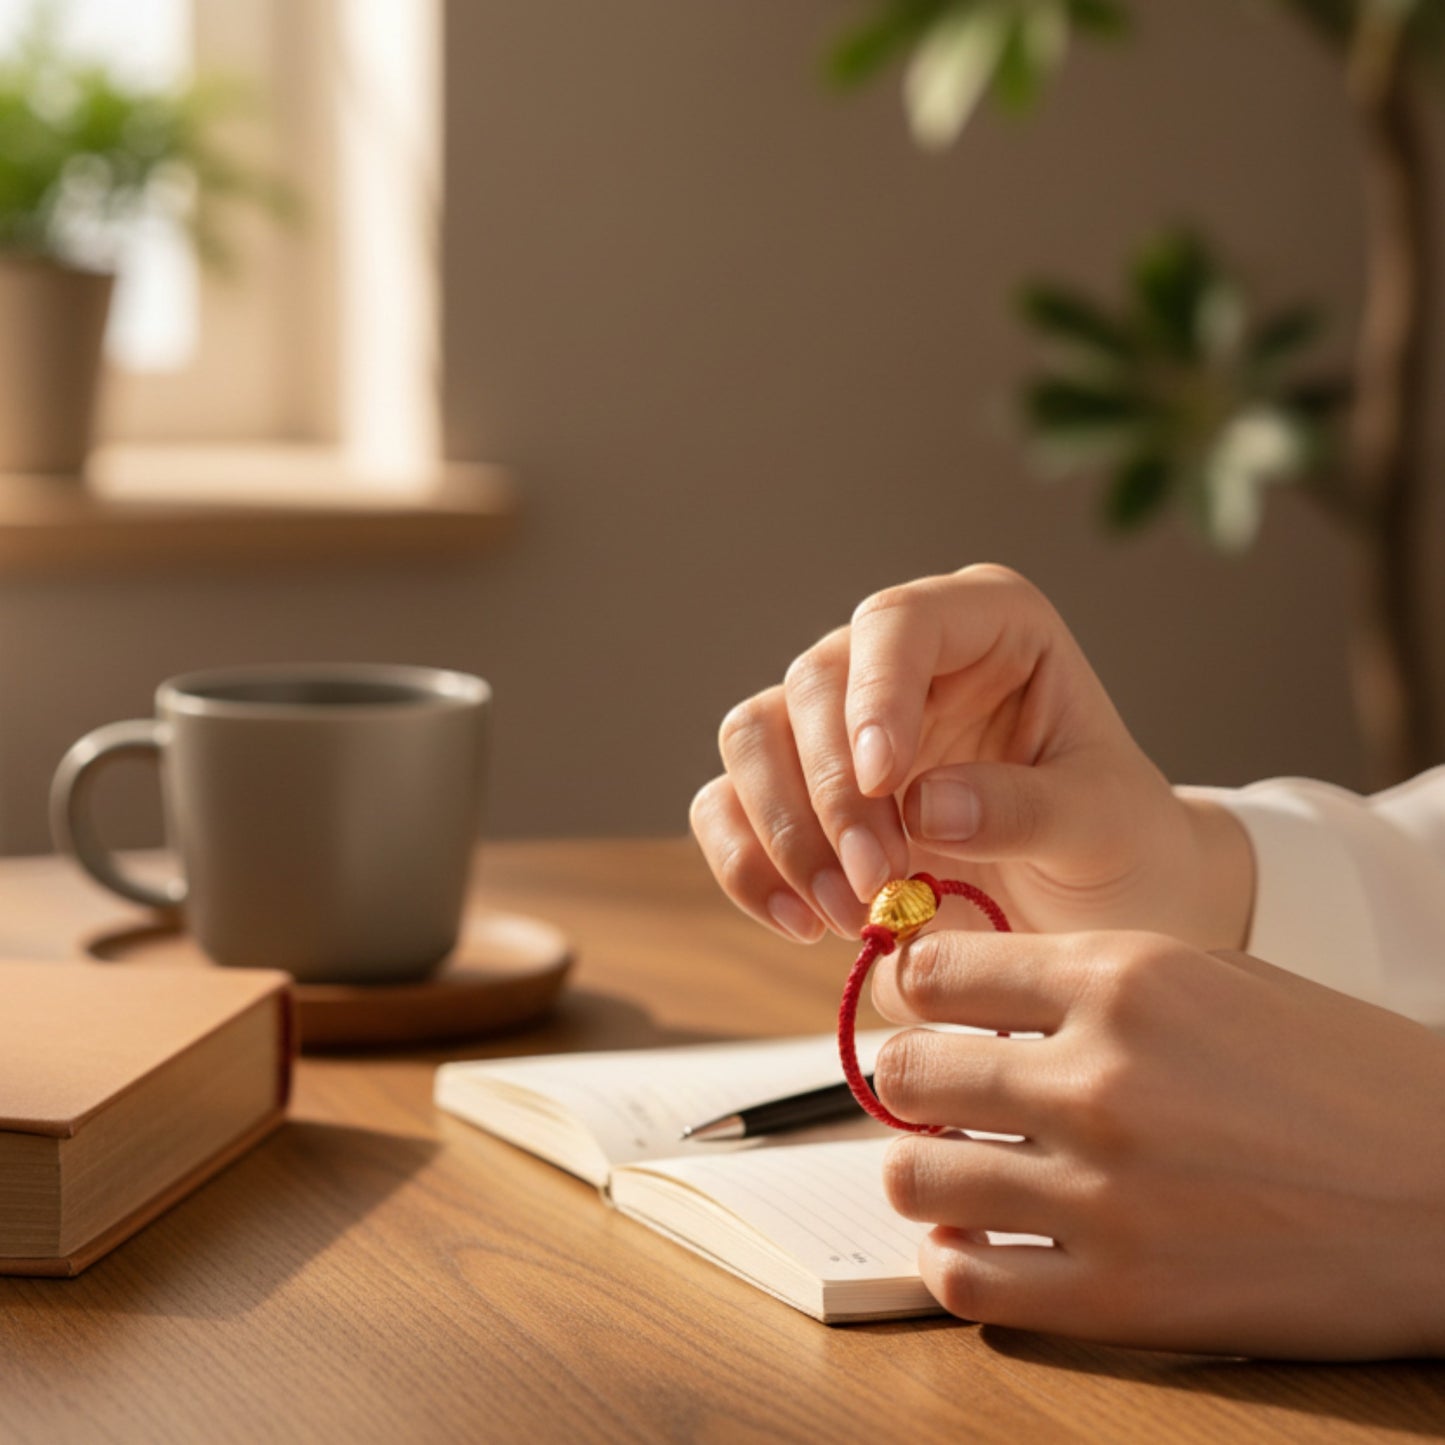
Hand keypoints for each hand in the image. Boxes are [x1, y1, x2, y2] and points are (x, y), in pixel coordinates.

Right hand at [690, 565, 1251, 946]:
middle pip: (813, 684)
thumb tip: (922, 808)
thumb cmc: (1117, 843)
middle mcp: (899, 660)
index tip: (885, 781)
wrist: (1095, 906)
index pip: (898, 623)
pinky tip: (801, 923)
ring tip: (845, 913)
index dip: (876, 694)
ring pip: (755, 738)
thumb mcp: (1105, 827)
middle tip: (875, 882)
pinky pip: (729, 807)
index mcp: (985, 625)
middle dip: (833, 793)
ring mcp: (839, 723)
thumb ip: (1028, 809)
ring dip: (784, 833)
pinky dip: (748, 866)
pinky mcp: (800, 790)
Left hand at [872, 928, 1444, 1358]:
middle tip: (939, 1098)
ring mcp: (1105, 1193)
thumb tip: (962, 999)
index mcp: (1122, 979)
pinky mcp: (1122, 1298)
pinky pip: (964, 1280)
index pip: (932, 971)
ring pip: (913, 1177)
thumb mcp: (1208, 978)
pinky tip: (990, 1240)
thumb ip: (1079, 981)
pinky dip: (958, 1259)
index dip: (913, 990)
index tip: (924, 1010)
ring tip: (960, 1170)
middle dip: (909, 1081)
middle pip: (904, 1070)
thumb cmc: (1338, 1075)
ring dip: (923, 1172)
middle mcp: (1098, 1077)